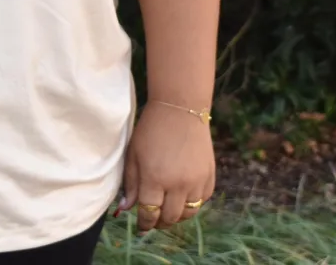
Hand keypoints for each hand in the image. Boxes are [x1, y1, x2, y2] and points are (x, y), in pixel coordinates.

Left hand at [117, 102, 214, 231]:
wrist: (180, 109)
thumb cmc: (151, 129)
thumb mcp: (133, 153)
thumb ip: (130, 183)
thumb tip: (126, 208)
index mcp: (154, 177)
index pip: (149, 212)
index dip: (144, 223)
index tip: (141, 226)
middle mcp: (178, 184)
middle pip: (170, 217)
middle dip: (159, 222)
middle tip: (153, 220)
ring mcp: (196, 182)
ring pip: (188, 213)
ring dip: (176, 216)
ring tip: (167, 210)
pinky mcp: (210, 178)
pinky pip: (201, 201)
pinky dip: (191, 203)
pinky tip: (182, 196)